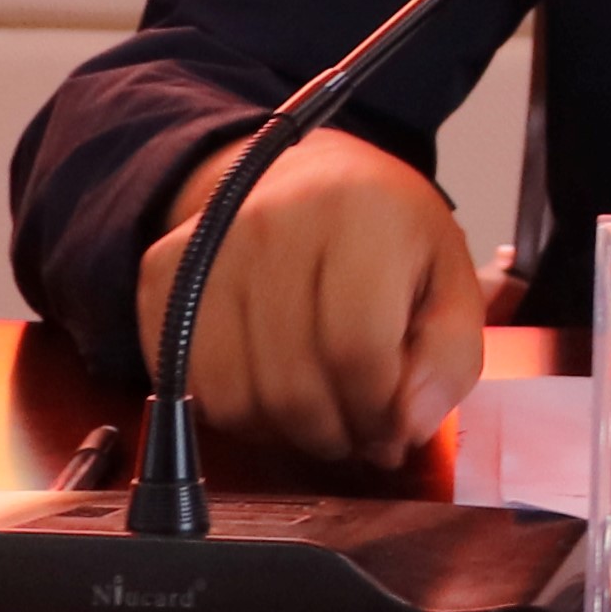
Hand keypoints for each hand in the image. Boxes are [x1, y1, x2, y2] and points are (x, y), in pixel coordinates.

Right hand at [134, 130, 484, 471]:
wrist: (301, 177)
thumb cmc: (384, 234)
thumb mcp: (450, 279)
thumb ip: (448, 357)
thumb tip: (408, 428)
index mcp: (356, 213)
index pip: (356, 354)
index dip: (378, 416)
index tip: (393, 431)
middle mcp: (271, 223)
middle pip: (294, 389)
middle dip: (337, 434)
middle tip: (359, 428)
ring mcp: (207, 250)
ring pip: (239, 402)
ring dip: (287, 432)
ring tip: (320, 406)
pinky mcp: (160, 279)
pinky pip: (193, 391)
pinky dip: (238, 414)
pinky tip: (273, 385)